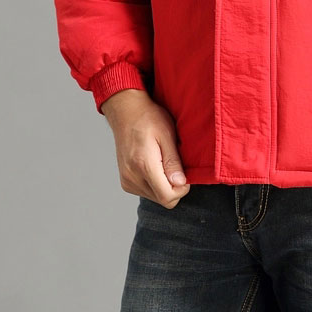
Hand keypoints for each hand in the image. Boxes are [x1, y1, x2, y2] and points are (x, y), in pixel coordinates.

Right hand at [100, 89, 190, 208]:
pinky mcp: (125, 181)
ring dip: (164, 186)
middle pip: (162, 200)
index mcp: (143, 165)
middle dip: (174, 187)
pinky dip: (155, 184)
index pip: (167, 197)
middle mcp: (132, 177)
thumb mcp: (167, 134)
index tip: (186, 175)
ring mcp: (127, 180)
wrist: (126, 112)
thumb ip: (173, 161)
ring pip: (155, 197)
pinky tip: (156, 166)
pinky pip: (146, 192)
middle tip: (176, 165)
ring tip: (164, 162)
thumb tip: (180, 183)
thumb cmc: (148, 118)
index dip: (182, 189)